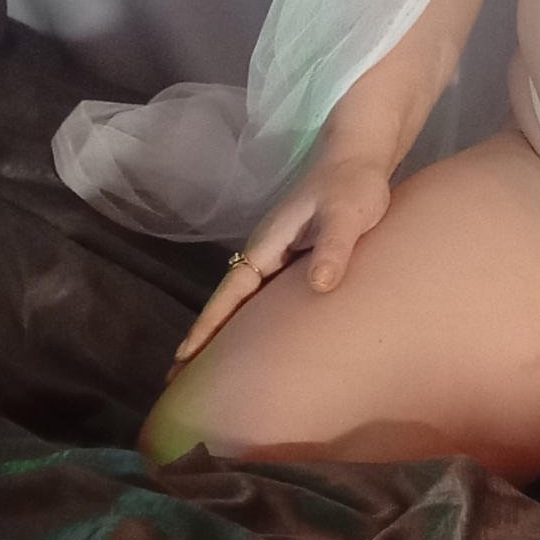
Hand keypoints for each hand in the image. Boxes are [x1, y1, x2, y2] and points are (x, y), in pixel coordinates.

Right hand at [163, 155, 392, 384]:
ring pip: (247, 302)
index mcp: (268, 246)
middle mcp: (267, 254)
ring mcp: (280, 257)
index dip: (208, 326)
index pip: (230, 293)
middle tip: (179, 381)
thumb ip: (333, 249)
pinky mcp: (296, 258)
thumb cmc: (352, 187)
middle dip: (205, 339)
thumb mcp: (345, 217)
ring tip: (210, 372)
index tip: (182, 357)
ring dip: (227, 332)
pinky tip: (257, 341)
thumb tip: (318, 286)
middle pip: (229, 304)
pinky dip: (254, 321)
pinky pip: (268, 297)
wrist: (360, 159)